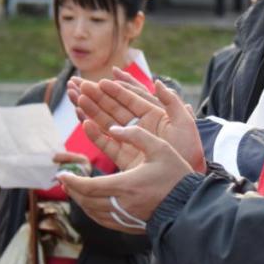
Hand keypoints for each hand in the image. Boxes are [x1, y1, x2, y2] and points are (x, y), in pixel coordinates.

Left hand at [57, 124, 193, 233]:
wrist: (191, 205)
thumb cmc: (177, 176)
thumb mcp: (161, 148)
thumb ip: (137, 135)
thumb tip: (115, 127)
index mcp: (126, 185)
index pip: (89, 186)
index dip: (73, 181)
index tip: (61, 175)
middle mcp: (123, 205)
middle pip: (87, 201)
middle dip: (73, 190)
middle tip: (65, 180)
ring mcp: (126, 217)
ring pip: (93, 213)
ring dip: (81, 202)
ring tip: (75, 190)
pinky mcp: (130, 225)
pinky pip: (104, 221)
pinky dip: (93, 212)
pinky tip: (92, 204)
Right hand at [69, 70, 205, 172]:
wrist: (186, 181)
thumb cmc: (189, 151)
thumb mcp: (185, 124)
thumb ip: (172, 102)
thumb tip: (159, 83)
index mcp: (154, 115)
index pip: (131, 98)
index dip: (116, 89)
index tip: (100, 81)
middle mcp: (140, 126)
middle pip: (114, 107)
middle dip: (96, 96)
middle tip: (78, 84)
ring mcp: (131, 141)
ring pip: (106, 122)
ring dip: (90, 110)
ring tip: (74, 98)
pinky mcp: (124, 158)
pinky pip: (106, 143)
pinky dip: (95, 134)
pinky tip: (84, 123)